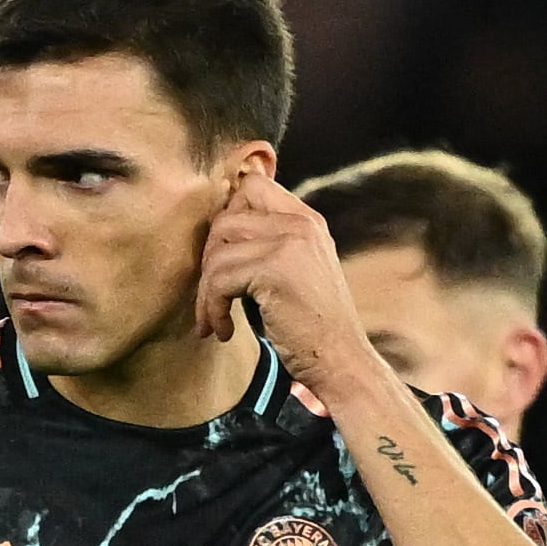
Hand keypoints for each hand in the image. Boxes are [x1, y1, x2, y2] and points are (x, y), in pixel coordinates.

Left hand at [192, 168, 378, 396]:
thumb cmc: (311, 324)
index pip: (252, 186)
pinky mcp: (276, 270)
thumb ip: (269, 243)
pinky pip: (219, 281)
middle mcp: (300, 223)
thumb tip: (216, 233)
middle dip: (208, 261)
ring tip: (215, 321)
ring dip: (206, 293)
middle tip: (211, 297)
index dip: (226, 219)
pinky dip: (213, 309)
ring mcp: (290, 243)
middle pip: (225, 219)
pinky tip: (225, 331)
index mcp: (306, 219)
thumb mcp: (296, 270)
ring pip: (217, 253)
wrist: (340, 358)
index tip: (221, 259)